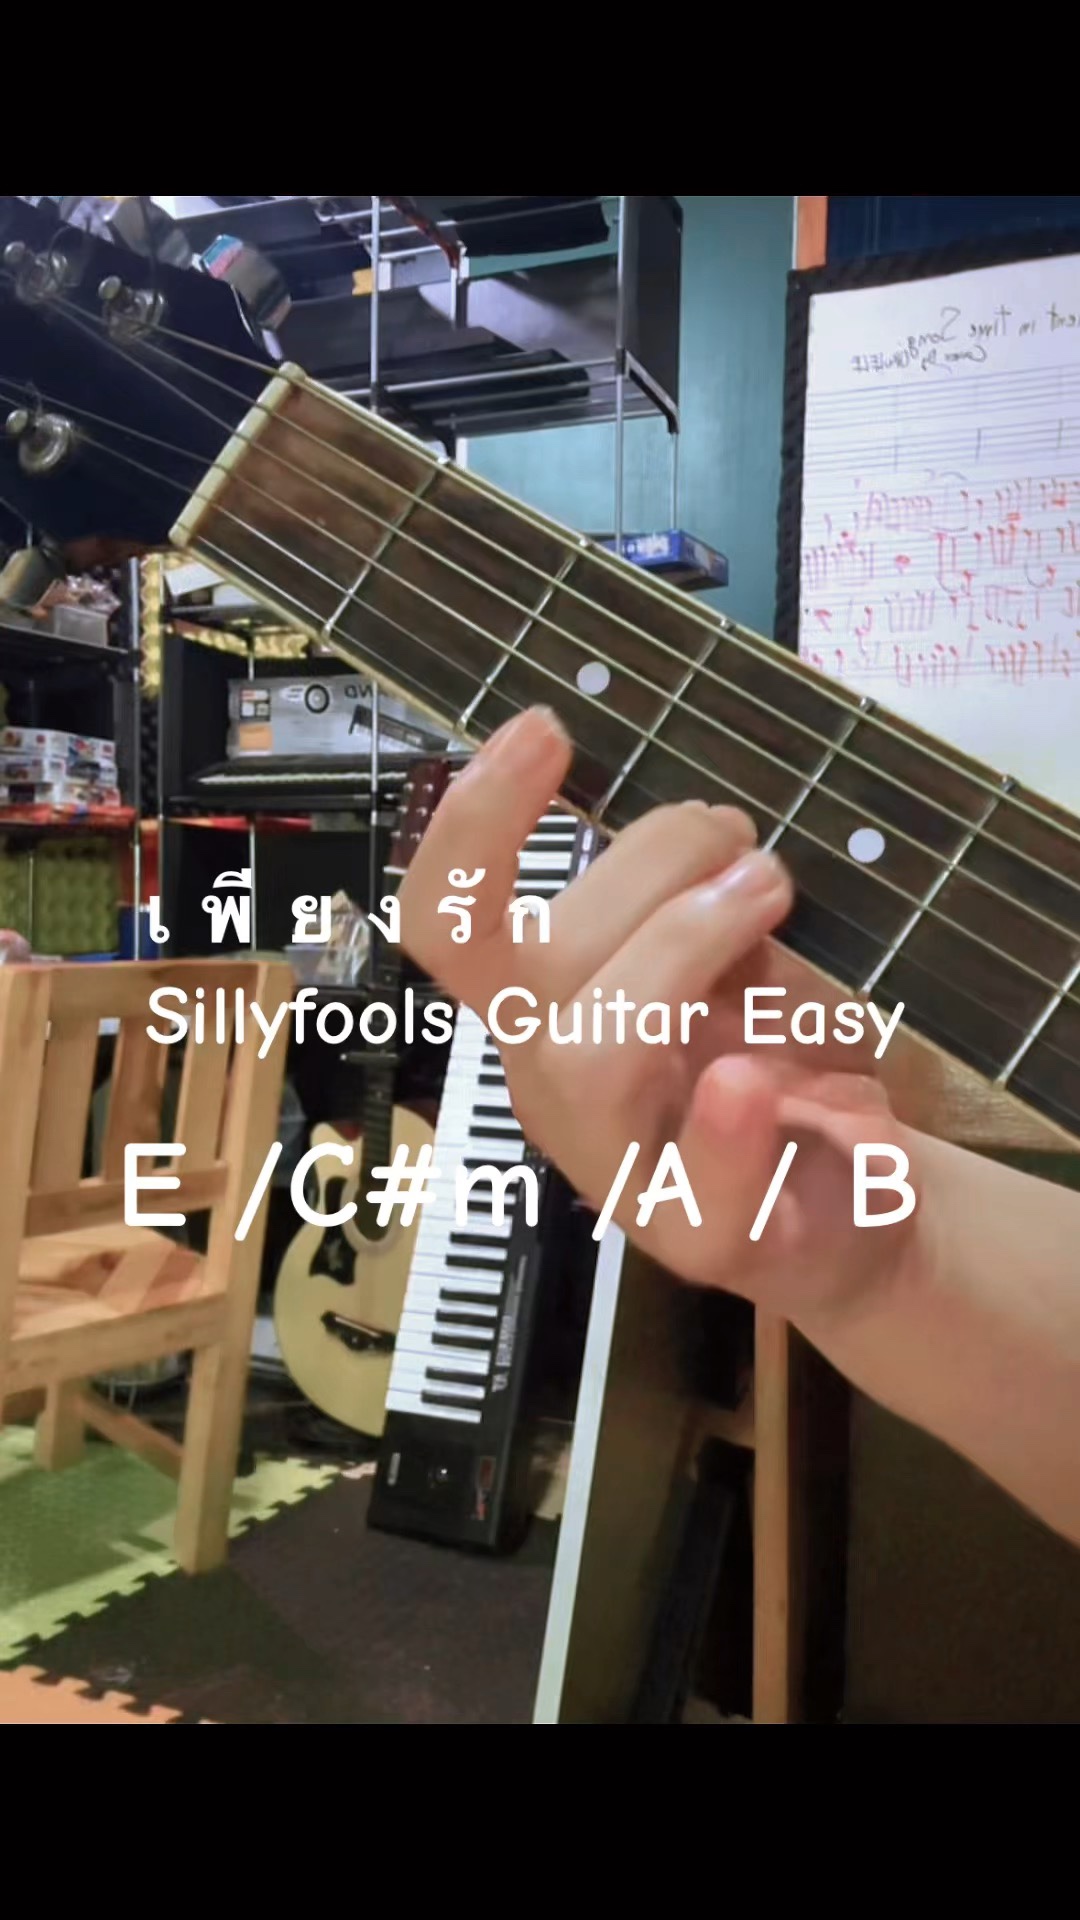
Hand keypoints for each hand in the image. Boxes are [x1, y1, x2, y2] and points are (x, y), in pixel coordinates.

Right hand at [399, 707, 925, 1322]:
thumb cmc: (774, 1061)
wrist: (848, 1206)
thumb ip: (694, 897)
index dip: (473, 823)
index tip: (542, 726)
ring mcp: (621, 1169)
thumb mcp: (731, 956)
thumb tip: (701, 830)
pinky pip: (698, 1183)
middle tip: (742, 838)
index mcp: (540, 1005)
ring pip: (590, 1052)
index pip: (450, 918)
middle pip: (530, 960)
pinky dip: (724, 1125)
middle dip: (648, 862)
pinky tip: (752, 1080)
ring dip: (683, 946)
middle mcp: (554, 1082)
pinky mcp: (709, 1235)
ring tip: (768, 893)